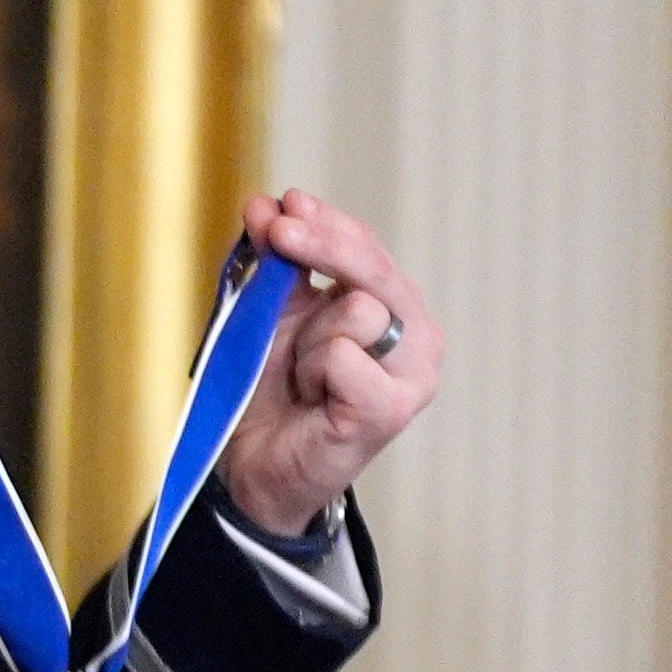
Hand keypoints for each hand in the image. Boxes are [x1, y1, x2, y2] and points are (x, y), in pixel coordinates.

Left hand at [211, 187, 440, 536]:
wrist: (253, 468)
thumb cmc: (270, 393)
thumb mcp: (269, 318)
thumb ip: (276, 267)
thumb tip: (267, 206)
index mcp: (394, 308)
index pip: (367, 248)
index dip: (325, 224)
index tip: (285, 203)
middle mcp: (418, 336)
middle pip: (371, 267)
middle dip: (320, 245)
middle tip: (279, 230)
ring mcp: (414, 373)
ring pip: (354, 310)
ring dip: (306, 338)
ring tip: (300, 375)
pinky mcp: (394, 407)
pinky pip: (342, 354)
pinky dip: (312, 371)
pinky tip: (312, 397)